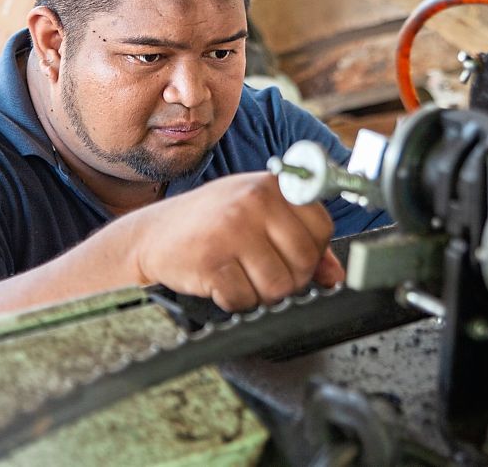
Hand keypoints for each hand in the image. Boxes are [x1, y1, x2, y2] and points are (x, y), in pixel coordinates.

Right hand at [128, 171, 344, 311]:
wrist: (152, 234)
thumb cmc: (209, 223)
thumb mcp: (256, 217)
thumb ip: (298, 240)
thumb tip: (335, 275)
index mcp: (271, 186)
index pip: (322, 228)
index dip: (311, 252)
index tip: (288, 254)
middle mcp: (253, 201)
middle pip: (304, 264)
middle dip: (288, 279)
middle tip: (260, 272)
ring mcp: (231, 230)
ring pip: (279, 287)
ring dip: (260, 293)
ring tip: (239, 275)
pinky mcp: (210, 260)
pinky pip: (244, 300)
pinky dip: (234, 301)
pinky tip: (219, 282)